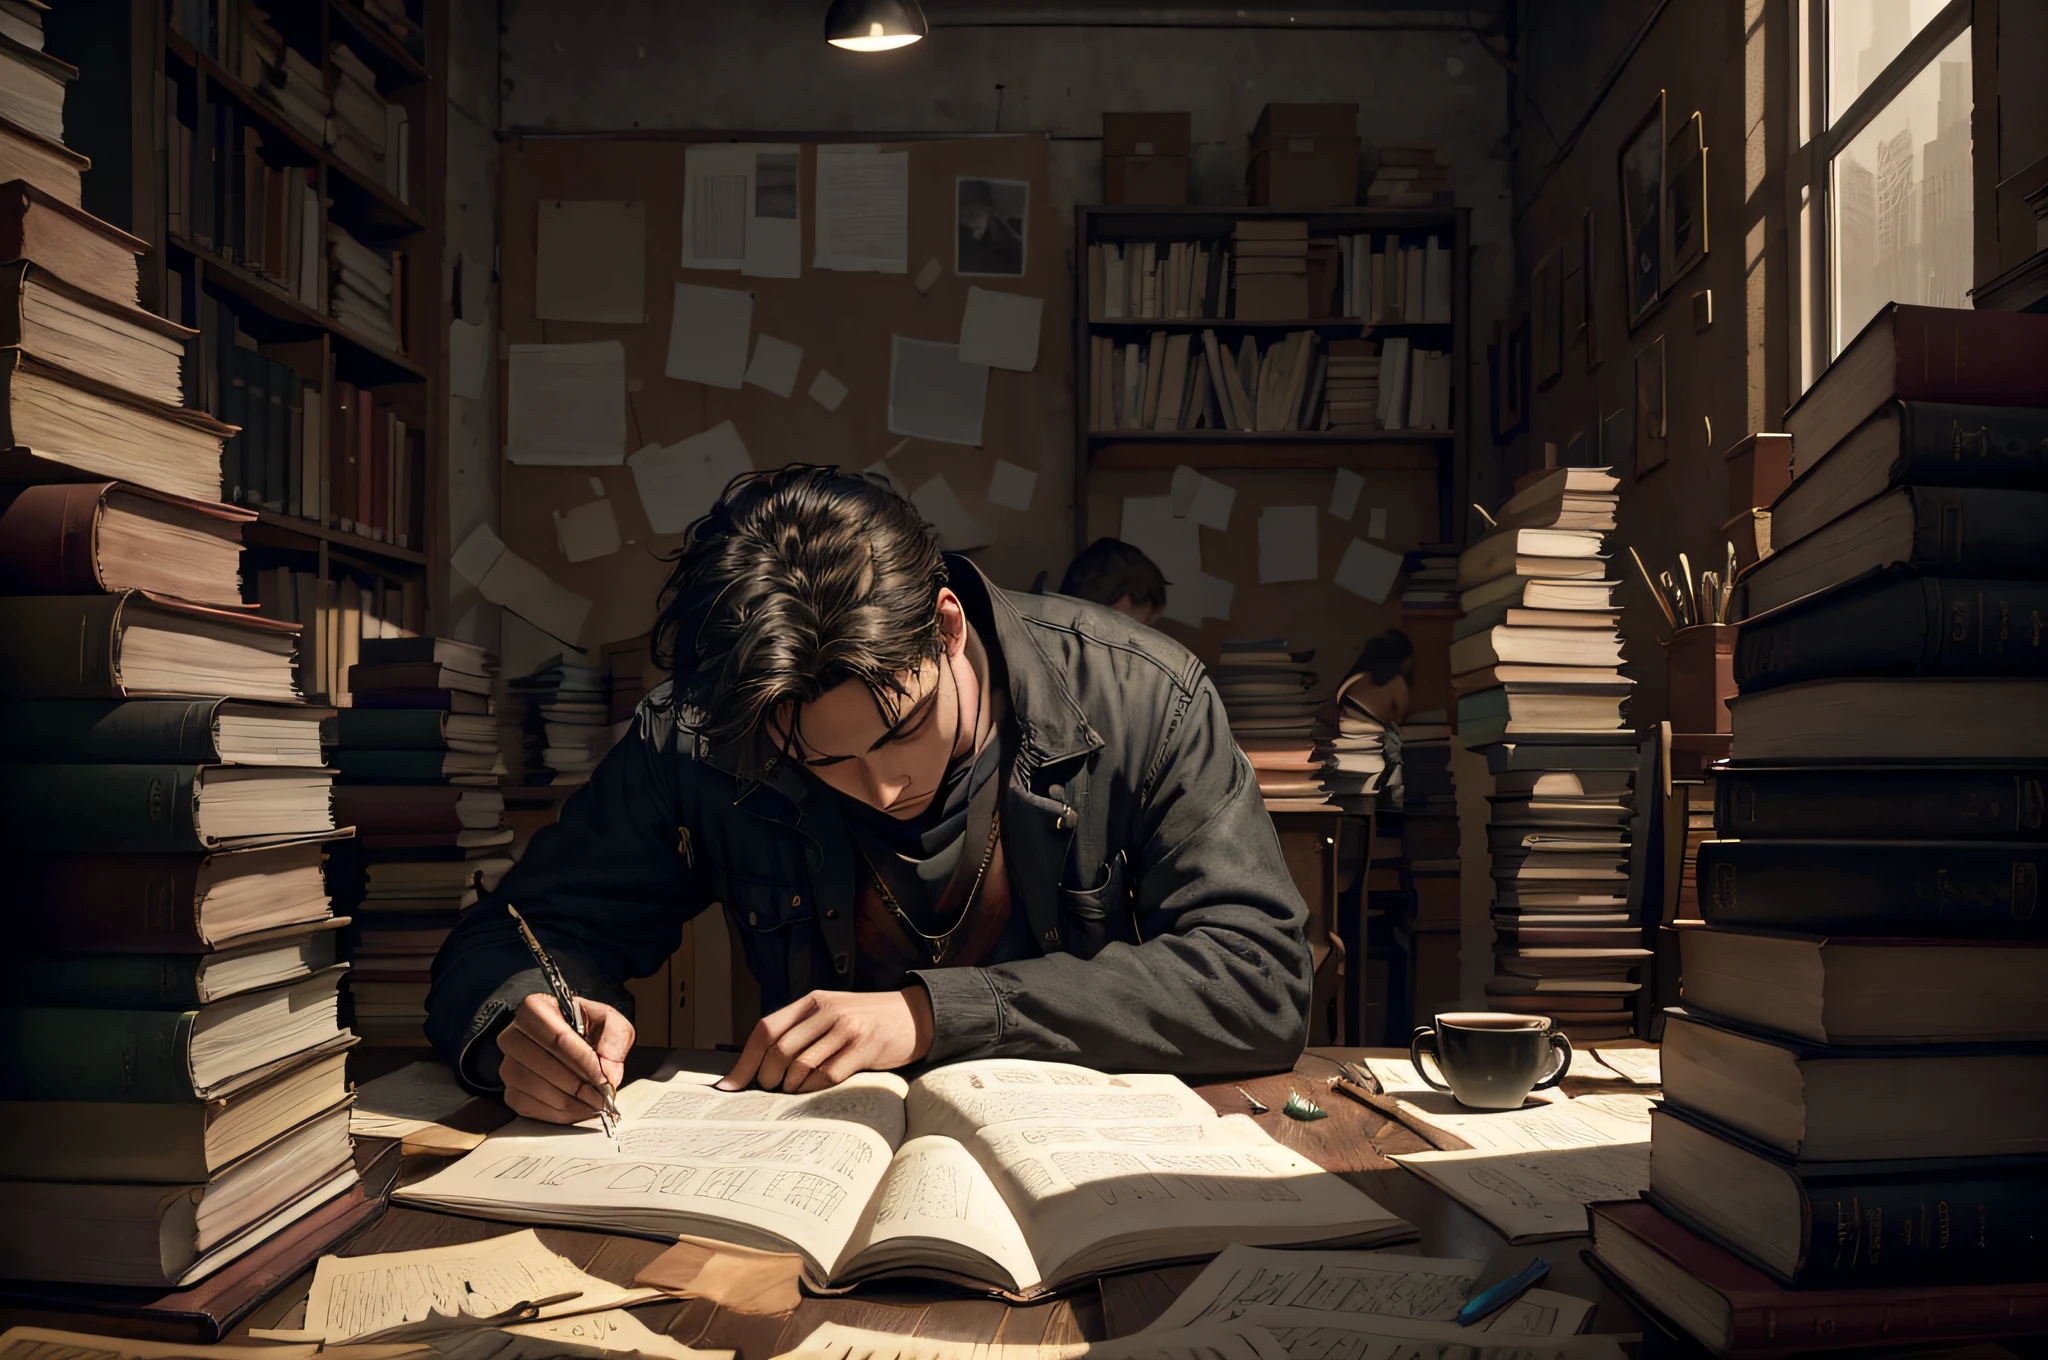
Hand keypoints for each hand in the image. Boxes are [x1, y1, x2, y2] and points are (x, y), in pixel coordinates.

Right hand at [497, 992, 632, 1122]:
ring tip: (594, 1103)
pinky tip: (578, 1109)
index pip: (558, 1038)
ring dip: (570, 1101)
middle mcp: (512, 1036)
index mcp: (534, 1008)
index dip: (583, 1061)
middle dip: (579, 1085)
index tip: (604, 1078)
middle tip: (603, 1096)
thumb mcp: (607, 1020)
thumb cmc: (584, 1027)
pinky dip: (557, 1113)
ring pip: (535, 1088)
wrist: (563, 1040)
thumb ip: (615, 1038)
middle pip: (544, 1065)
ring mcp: (507, 1065)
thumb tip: (608, 1074)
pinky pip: (529, 1107)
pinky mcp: (509, 1091)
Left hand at [718, 986, 933, 1092]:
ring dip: (791, 1086)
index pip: (766, 1028)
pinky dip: (815, 1089)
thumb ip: (802, 1030)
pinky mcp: (864, 1048)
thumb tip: (759, 1065)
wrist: (916, 1016)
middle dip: (767, 1077)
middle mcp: (827, 1010)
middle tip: (770, 1089)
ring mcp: (847, 1028)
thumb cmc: (867, 1021)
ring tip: (793, 1091)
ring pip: (801, 1064)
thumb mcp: (832, 1013)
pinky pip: (828, 1075)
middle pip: (779, 1049)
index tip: (730, 1086)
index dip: (745, 1060)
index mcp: (813, 1001)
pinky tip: (815, 1090)